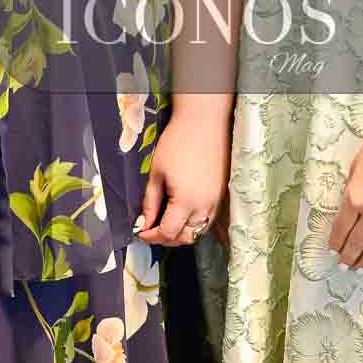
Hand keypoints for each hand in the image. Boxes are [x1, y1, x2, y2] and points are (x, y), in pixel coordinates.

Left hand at [133, 112, 227, 250]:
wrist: (203, 124)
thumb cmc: (177, 143)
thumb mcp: (157, 174)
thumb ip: (150, 202)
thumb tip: (143, 223)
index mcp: (186, 202)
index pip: (168, 232)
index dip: (151, 236)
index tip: (141, 231)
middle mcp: (204, 206)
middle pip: (186, 238)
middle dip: (167, 238)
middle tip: (151, 229)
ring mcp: (216, 202)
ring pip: (199, 231)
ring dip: (182, 233)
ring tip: (166, 222)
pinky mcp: (221, 195)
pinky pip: (207, 220)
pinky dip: (194, 223)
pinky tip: (182, 214)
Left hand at [329, 115, 362, 269]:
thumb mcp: (356, 167)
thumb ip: (351, 190)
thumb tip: (349, 210)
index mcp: (354, 197)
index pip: (341, 229)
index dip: (336, 243)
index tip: (333, 251)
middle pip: (358, 242)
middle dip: (349, 256)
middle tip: (345, 265)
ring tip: (361, 268)